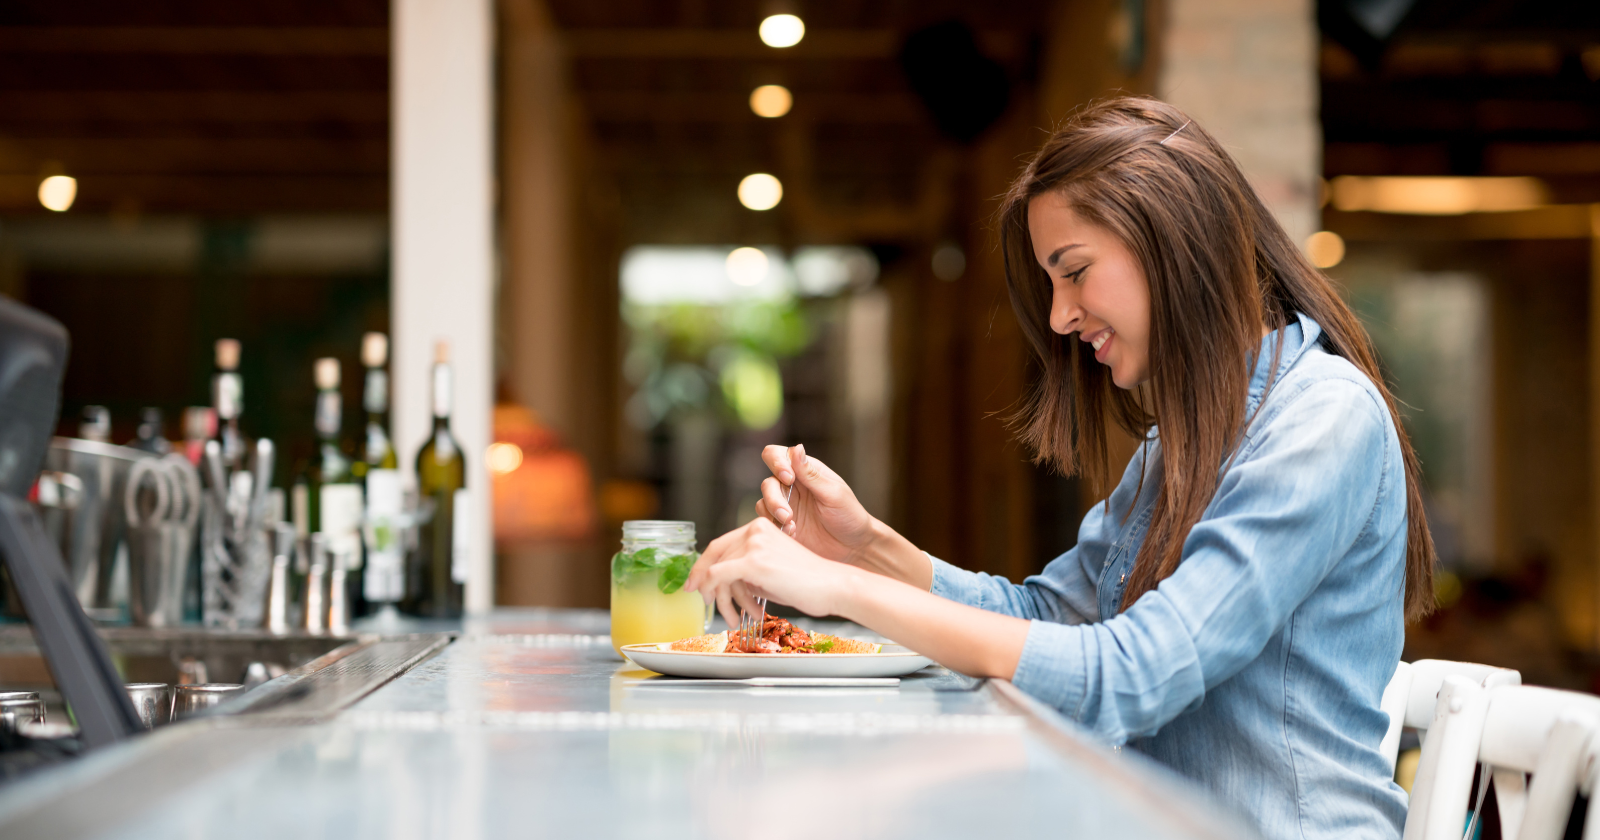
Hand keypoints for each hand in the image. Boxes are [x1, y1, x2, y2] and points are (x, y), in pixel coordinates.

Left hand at [685, 517, 855, 628]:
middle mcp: (754, 530)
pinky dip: (717, 594)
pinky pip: (719, 576)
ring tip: (733, 617)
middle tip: (703, 601)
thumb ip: (746, 569)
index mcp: (760, 527)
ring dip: (721, 599)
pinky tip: (730, 612)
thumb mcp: (770, 569)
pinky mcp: (754, 562)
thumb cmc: (807, 582)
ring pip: (717, 571)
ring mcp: (753, 544)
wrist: (833, 586)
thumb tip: (721, 581)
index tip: (695, 582)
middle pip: (715, 556)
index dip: (703, 565)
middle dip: (704, 582)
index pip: (721, 544)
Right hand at [756, 444, 874, 564]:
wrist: (853, 547)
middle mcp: (791, 486)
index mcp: (805, 471)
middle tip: (788, 516)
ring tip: (792, 527)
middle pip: (768, 483)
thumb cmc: (849, 516)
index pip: (777, 455)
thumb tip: (797, 446)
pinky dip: (776, 527)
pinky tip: (793, 534)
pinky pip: (767, 522)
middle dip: (774, 499)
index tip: (788, 479)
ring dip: (774, 515)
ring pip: (763, 503)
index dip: (776, 463)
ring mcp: (786, 506)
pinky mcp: (782, 525)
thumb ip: (811, 474)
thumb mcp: (833, 494)